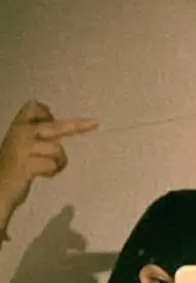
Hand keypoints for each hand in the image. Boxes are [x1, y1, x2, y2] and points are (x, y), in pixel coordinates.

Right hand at [0, 100, 97, 216]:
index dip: (46, 112)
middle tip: (95, 123)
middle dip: (78, 126)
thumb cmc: (12, 168)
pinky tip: (44, 175)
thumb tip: (53, 120)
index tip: (53, 118)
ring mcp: (23, 148)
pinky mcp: (27, 164)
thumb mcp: (20, 145)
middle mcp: (21, 133)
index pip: (34, 107)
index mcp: (19, 126)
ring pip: (57, 150)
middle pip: (55, 126)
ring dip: (58, 163)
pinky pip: (51, 165)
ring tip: (47, 169)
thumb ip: (36, 134)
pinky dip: (52, 172)